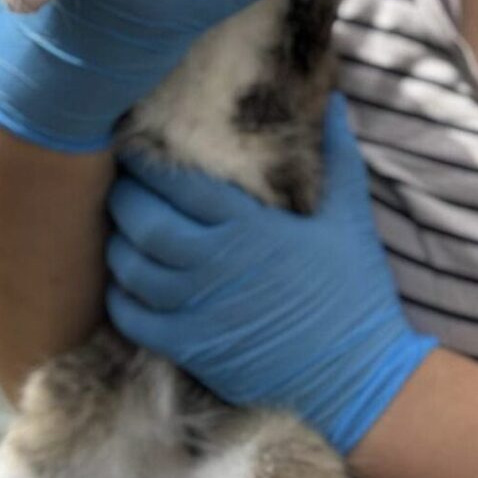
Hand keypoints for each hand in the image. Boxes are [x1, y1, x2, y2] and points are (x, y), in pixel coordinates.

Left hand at [106, 94, 436, 452]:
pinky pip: (133, 319)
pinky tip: (123, 282)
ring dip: (117, 244)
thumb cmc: (354, 289)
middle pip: (144, 222)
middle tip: (117, 185)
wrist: (359, 375)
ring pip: (132, 268)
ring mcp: (199, 309)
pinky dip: (119, 297)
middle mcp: (216, 264)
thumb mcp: (349, 216)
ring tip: (118, 229)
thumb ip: (339, 155)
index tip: (131, 148)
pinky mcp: (192, 348)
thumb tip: (339, 103)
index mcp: (249, 226)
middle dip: (123, 198)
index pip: (179, 184)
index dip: (145, 163)